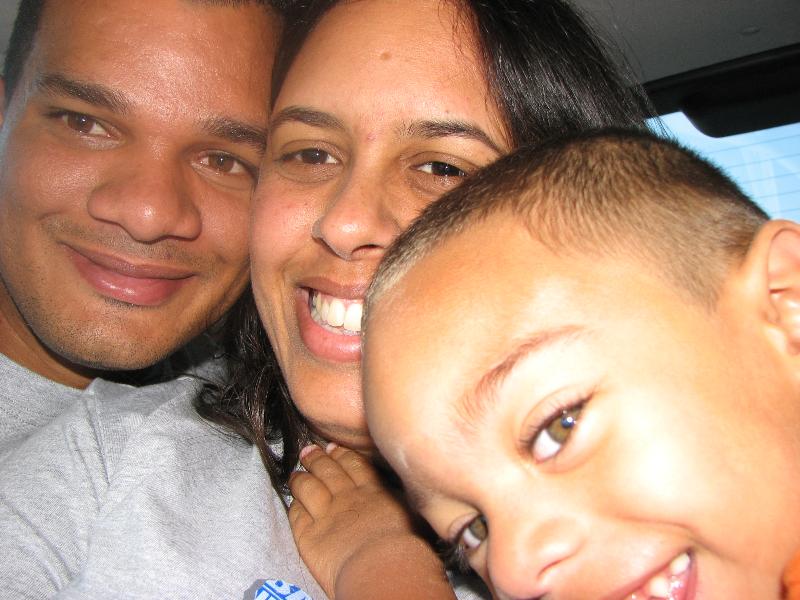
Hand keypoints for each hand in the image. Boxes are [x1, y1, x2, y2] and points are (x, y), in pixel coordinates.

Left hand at [288, 443, 453, 598]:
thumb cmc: (407, 548)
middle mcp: (347, 498)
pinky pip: (296, 515)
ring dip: (300, 478)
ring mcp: (326, 515)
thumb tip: (410, 492)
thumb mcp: (413, 514)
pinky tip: (293, 503)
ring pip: (307, 487)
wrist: (384, 568)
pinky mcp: (309, 536)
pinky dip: (294, 506)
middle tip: (309, 450)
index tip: (333, 447)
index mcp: (372, 491)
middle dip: (316, 458)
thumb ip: (402, 500)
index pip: (353, 465)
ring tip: (295, 474)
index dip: (341, 454)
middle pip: (327, 470)